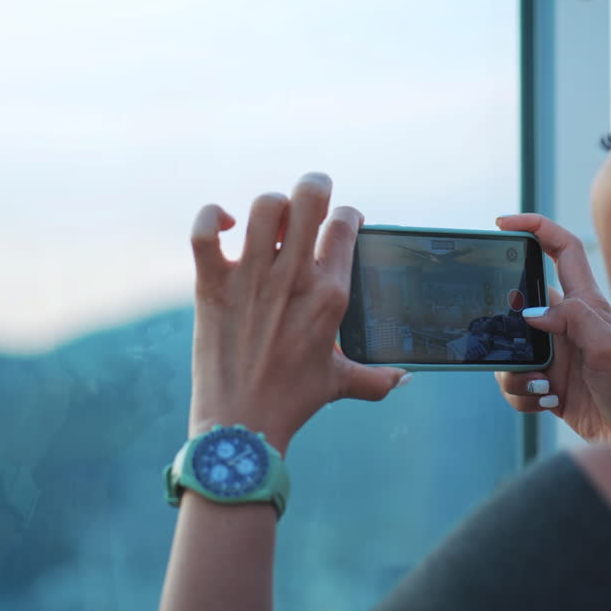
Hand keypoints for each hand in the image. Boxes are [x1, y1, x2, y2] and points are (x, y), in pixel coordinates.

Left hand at [187, 173, 408, 452]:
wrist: (241, 423)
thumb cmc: (293, 401)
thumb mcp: (340, 383)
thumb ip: (377, 378)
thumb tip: (405, 379)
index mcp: (330, 294)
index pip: (345, 226)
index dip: (346, 215)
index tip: (341, 223)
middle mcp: (293, 277)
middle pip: (309, 198)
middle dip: (314, 187)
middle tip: (312, 196)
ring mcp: (251, 278)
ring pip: (264, 206)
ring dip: (271, 205)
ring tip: (271, 219)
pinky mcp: (212, 284)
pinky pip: (205, 231)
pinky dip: (211, 217)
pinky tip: (224, 224)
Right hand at [493, 214, 610, 456]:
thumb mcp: (609, 351)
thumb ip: (574, 321)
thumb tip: (532, 311)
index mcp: (587, 306)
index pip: (562, 249)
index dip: (535, 227)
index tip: (502, 224)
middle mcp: (569, 326)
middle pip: (519, 303)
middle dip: (503, 324)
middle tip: (511, 346)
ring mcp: (558, 355)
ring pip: (510, 348)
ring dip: (513, 371)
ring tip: (543, 388)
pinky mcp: (549, 384)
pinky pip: (515, 382)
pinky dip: (520, 395)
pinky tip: (546, 404)